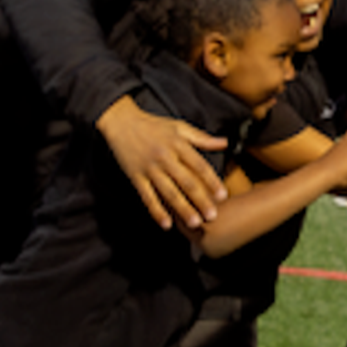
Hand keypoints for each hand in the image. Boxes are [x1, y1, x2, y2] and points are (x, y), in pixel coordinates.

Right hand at [96, 95, 227, 229]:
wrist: (121, 122)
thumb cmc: (153, 125)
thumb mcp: (179, 127)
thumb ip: (202, 138)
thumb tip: (225, 142)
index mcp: (178, 144)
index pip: (199, 165)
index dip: (212, 181)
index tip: (223, 196)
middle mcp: (165, 157)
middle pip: (186, 182)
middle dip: (200, 200)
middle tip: (212, 216)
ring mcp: (149, 168)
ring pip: (168, 192)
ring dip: (182, 209)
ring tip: (194, 224)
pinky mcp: (135, 177)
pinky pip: (147, 196)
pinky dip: (156, 211)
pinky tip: (166, 224)